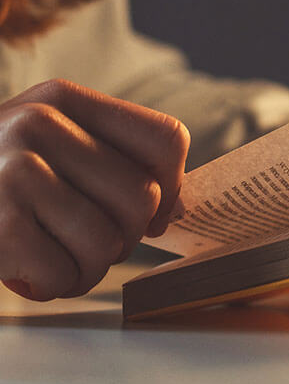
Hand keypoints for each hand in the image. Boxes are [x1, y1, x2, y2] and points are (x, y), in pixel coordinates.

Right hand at [0, 79, 188, 299]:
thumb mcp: (46, 145)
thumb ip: (111, 162)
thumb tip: (176, 209)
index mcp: (63, 97)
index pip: (165, 139)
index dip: (171, 185)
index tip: (148, 211)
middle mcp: (39, 122)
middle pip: (144, 197)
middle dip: (125, 236)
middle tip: (84, 240)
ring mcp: (12, 169)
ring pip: (110, 240)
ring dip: (89, 267)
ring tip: (55, 256)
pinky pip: (66, 272)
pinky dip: (56, 285)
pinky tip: (28, 270)